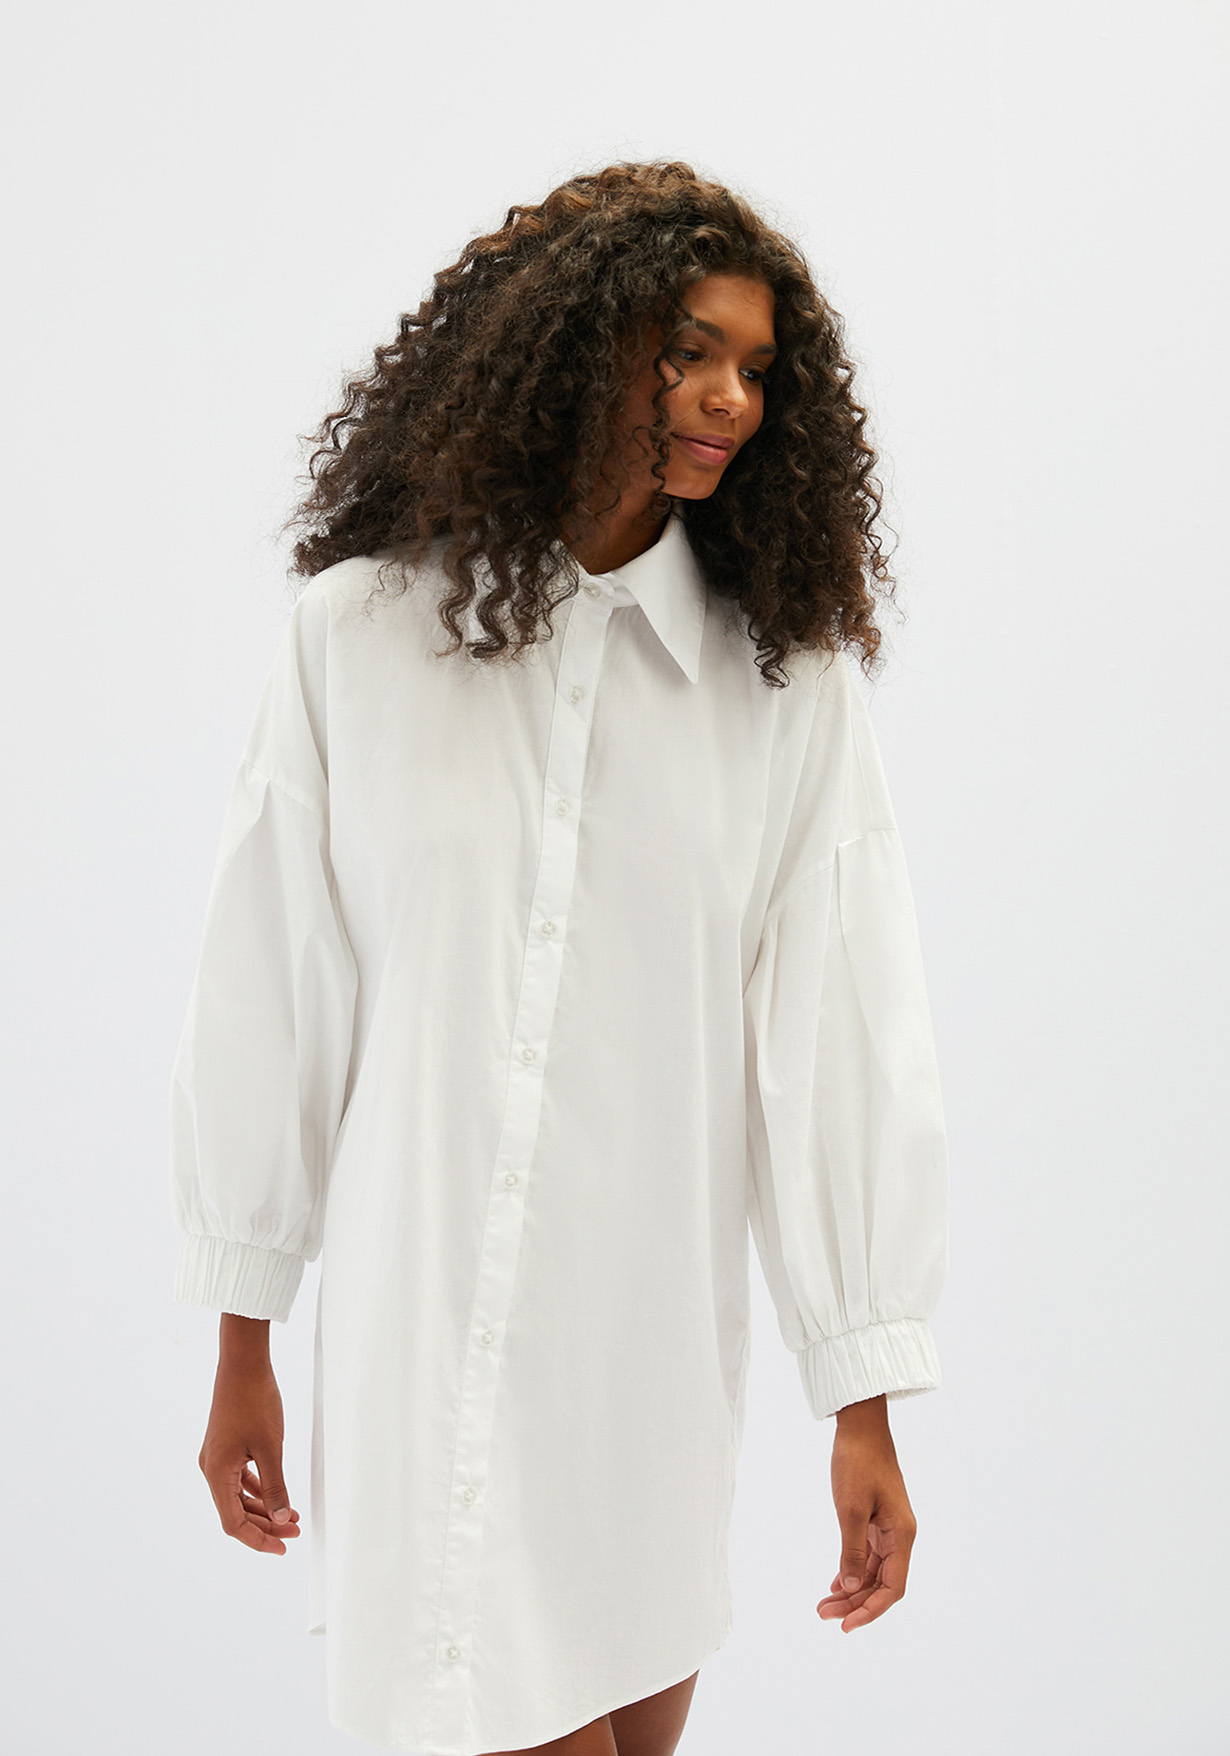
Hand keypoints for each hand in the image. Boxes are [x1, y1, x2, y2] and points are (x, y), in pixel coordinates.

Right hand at [198, 1314, 300, 1554]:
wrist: (243, 1363)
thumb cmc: (255, 1401)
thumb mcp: (271, 1447)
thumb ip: (276, 1487)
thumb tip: (282, 1519)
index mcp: (216, 1473)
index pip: (233, 1523)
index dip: (258, 1540)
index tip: (282, 1548)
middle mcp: (211, 1469)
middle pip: (235, 1512)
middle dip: (266, 1525)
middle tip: (295, 1531)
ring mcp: (216, 1457)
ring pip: (238, 1495)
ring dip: (263, 1508)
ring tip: (292, 1515)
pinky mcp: (224, 1446)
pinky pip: (239, 1478)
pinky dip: (258, 1489)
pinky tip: (277, 1495)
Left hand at [816, 1394, 915, 1632]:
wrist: (860, 1426)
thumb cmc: (857, 1462)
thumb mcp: (850, 1509)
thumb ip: (853, 1552)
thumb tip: (852, 1589)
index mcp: (901, 1535)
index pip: (892, 1588)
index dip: (871, 1611)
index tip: (846, 1626)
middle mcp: (900, 1535)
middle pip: (883, 1584)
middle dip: (856, 1604)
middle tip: (824, 1614)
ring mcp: (889, 1528)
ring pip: (875, 1571)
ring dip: (852, 1590)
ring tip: (824, 1605)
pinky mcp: (878, 1519)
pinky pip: (869, 1556)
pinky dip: (853, 1571)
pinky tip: (836, 1584)